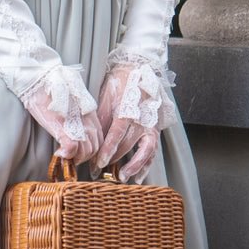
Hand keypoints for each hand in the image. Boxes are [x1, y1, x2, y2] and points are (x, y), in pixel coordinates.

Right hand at [24, 82, 102, 164]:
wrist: (39, 79)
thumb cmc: (52, 88)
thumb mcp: (71, 102)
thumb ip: (78, 115)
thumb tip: (74, 129)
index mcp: (90, 113)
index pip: (99, 139)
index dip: (90, 149)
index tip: (78, 152)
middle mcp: (88, 119)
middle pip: (95, 148)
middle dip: (83, 156)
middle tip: (70, 155)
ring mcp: (77, 123)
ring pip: (86, 151)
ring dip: (75, 157)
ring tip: (64, 153)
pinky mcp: (63, 126)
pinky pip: (72, 148)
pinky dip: (66, 155)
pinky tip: (58, 153)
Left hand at [89, 63, 165, 181]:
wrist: (138, 70)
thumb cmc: (119, 83)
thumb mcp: (107, 96)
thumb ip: (102, 118)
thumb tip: (94, 138)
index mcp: (127, 109)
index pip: (117, 134)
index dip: (108, 150)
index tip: (99, 163)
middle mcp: (142, 119)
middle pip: (128, 145)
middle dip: (114, 160)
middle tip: (100, 171)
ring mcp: (151, 125)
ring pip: (146, 150)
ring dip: (134, 166)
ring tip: (123, 177)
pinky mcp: (155, 129)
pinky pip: (153, 150)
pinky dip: (146, 164)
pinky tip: (139, 176)